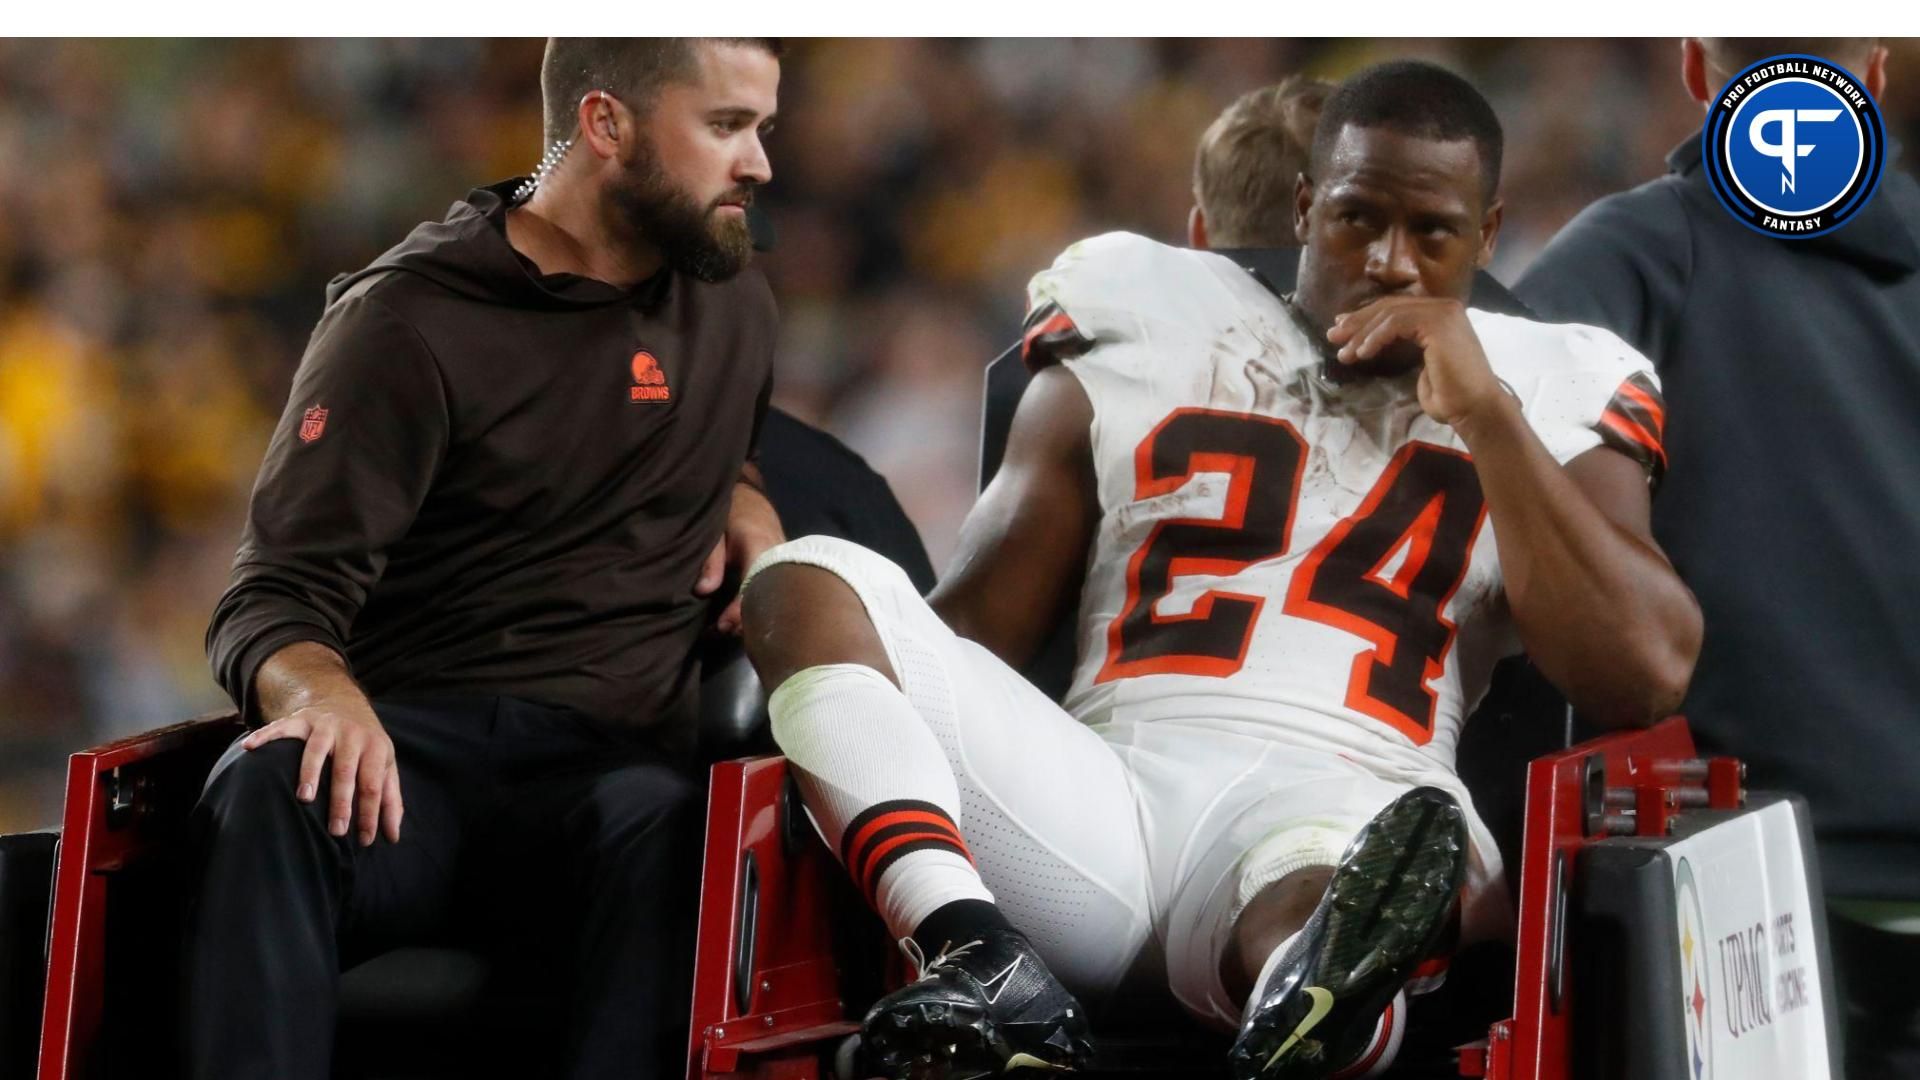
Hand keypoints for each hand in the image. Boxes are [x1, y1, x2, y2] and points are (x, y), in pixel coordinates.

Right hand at [242, 695, 402, 846]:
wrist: (347, 705)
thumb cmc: (366, 748)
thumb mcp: (385, 769)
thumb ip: (391, 801)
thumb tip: (393, 836)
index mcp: (375, 747)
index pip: (373, 784)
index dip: (370, 813)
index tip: (365, 840)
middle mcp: (351, 734)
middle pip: (346, 769)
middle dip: (341, 800)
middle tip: (336, 829)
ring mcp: (325, 725)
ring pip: (317, 749)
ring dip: (310, 772)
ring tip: (305, 798)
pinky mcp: (301, 719)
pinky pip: (281, 727)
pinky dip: (265, 735)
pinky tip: (249, 748)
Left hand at [695, 481, 784, 634]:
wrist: (752, 499)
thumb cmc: (732, 511)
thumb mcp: (716, 530)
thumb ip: (712, 559)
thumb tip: (703, 591)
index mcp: (761, 549)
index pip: (753, 587)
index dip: (739, 611)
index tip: (722, 626)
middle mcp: (779, 561)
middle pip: (768, 602)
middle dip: (745, 622)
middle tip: (719, 632)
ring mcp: (784, 568)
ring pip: (773, 601)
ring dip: (750, 617)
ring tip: (723, 628)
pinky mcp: (783, 573)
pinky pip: (774, 595)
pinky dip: (757, 608)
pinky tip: (737, 617)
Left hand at [1326, 297, 1508, 429]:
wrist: (1474, 409)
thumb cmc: (1449, 396)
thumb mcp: (1419, 366)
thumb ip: (1402, 346)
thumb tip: (1374, 341)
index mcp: (1440, 315)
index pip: (1395, 309)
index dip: (1366, 317)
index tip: (1342, 330)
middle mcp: (1443, 308)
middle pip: (1389, 307)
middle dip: (1357, 322)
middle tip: (1333, 336)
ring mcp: (1443, 312)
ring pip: (1390, 314)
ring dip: (1362, 333)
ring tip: (1344, 354)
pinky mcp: (1439, 322)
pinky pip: (1396, 323)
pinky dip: (1376, 337)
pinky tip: (1362, 353)